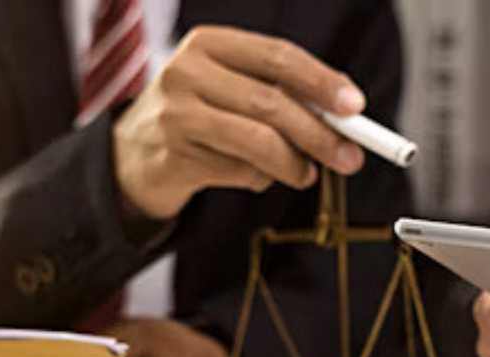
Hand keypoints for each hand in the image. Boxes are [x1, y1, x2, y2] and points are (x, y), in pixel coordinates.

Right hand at [113, 25, 367, 218]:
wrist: (134, 155)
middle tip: (350, 158)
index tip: (355, 107)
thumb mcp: (232, 89)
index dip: (322, 82)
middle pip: (271, 103)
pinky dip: (260, 179)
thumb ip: (280, 96)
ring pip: (258, 142)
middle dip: (319, 134)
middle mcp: (186, 72)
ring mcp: (175, 115)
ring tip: (305, 175)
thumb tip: (343, 121)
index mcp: (208, 44)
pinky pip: (238, 172)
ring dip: (294, 164)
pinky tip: (256, 176)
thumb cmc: (199, 116)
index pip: (278, 56)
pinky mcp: (174, 157)